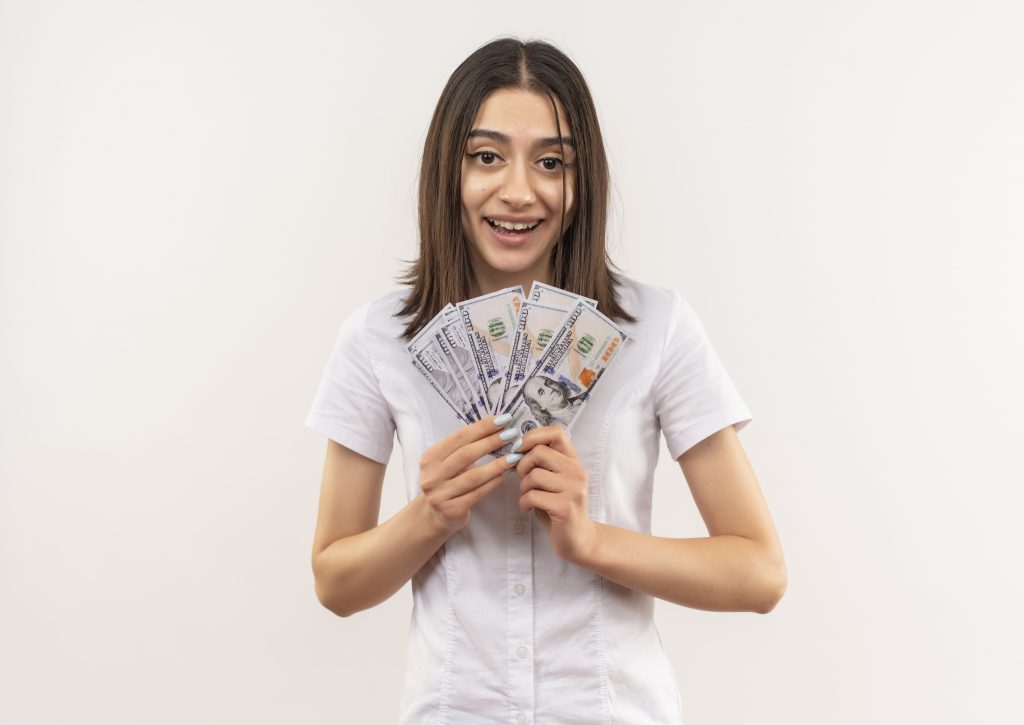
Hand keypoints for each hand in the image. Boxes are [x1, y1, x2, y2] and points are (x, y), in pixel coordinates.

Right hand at [418, 414, 520, 534]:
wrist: (433, 515)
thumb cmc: (447, 482)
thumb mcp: (447, 463)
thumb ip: (464, 448)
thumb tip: (496, 427)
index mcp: (430, 457)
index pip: (459, 437)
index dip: (482, 427)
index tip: (502, 419)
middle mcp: (432, 475)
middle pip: (466, 454)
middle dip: (491, 442)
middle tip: (512, 434)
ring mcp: (440, 495)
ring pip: (474, 476)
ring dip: (497, 464)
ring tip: (515, 455)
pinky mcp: (451, 510)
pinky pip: (478, 493)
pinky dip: (494, 482)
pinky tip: (507, 474)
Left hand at [514, 425, 598, 563]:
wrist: (579, 539)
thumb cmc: (559, 508)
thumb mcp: (554, 480)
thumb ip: (542, 463)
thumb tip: (515, 448)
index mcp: (573, 461)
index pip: (556, 432)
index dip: (533, 436)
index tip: (520, 450)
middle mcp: (577, 472)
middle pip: (539, 452)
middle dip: (522, 466)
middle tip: (523, 481)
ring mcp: (574, 489)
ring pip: (533, 475)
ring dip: (523, 488)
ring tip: (529, 497)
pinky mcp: (565, 507)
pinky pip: (532, 496)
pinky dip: (523, 503)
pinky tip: (528, 508)